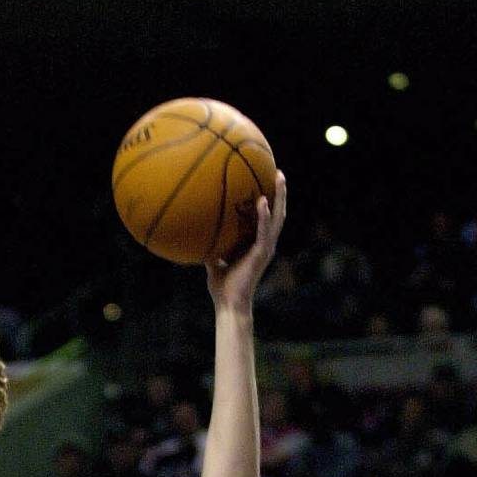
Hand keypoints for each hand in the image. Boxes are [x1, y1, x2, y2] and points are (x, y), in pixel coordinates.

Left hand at [207, 171, 287, 310]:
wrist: (229, 305)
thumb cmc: (222, 288)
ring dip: (279, 197)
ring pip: (277, 217)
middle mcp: (265, 244)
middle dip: (279, 192)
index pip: (266, 219)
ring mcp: (265, 248)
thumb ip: (211, 248)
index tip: (267, 181)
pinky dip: (264, 215)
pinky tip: (262, 200)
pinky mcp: (261, 254)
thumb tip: (197, 235)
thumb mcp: (214, 262)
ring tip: (279, 177)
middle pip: (277, 213)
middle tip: (279, 172)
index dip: (270, 201)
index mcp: (256, 245)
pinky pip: (264, 230)